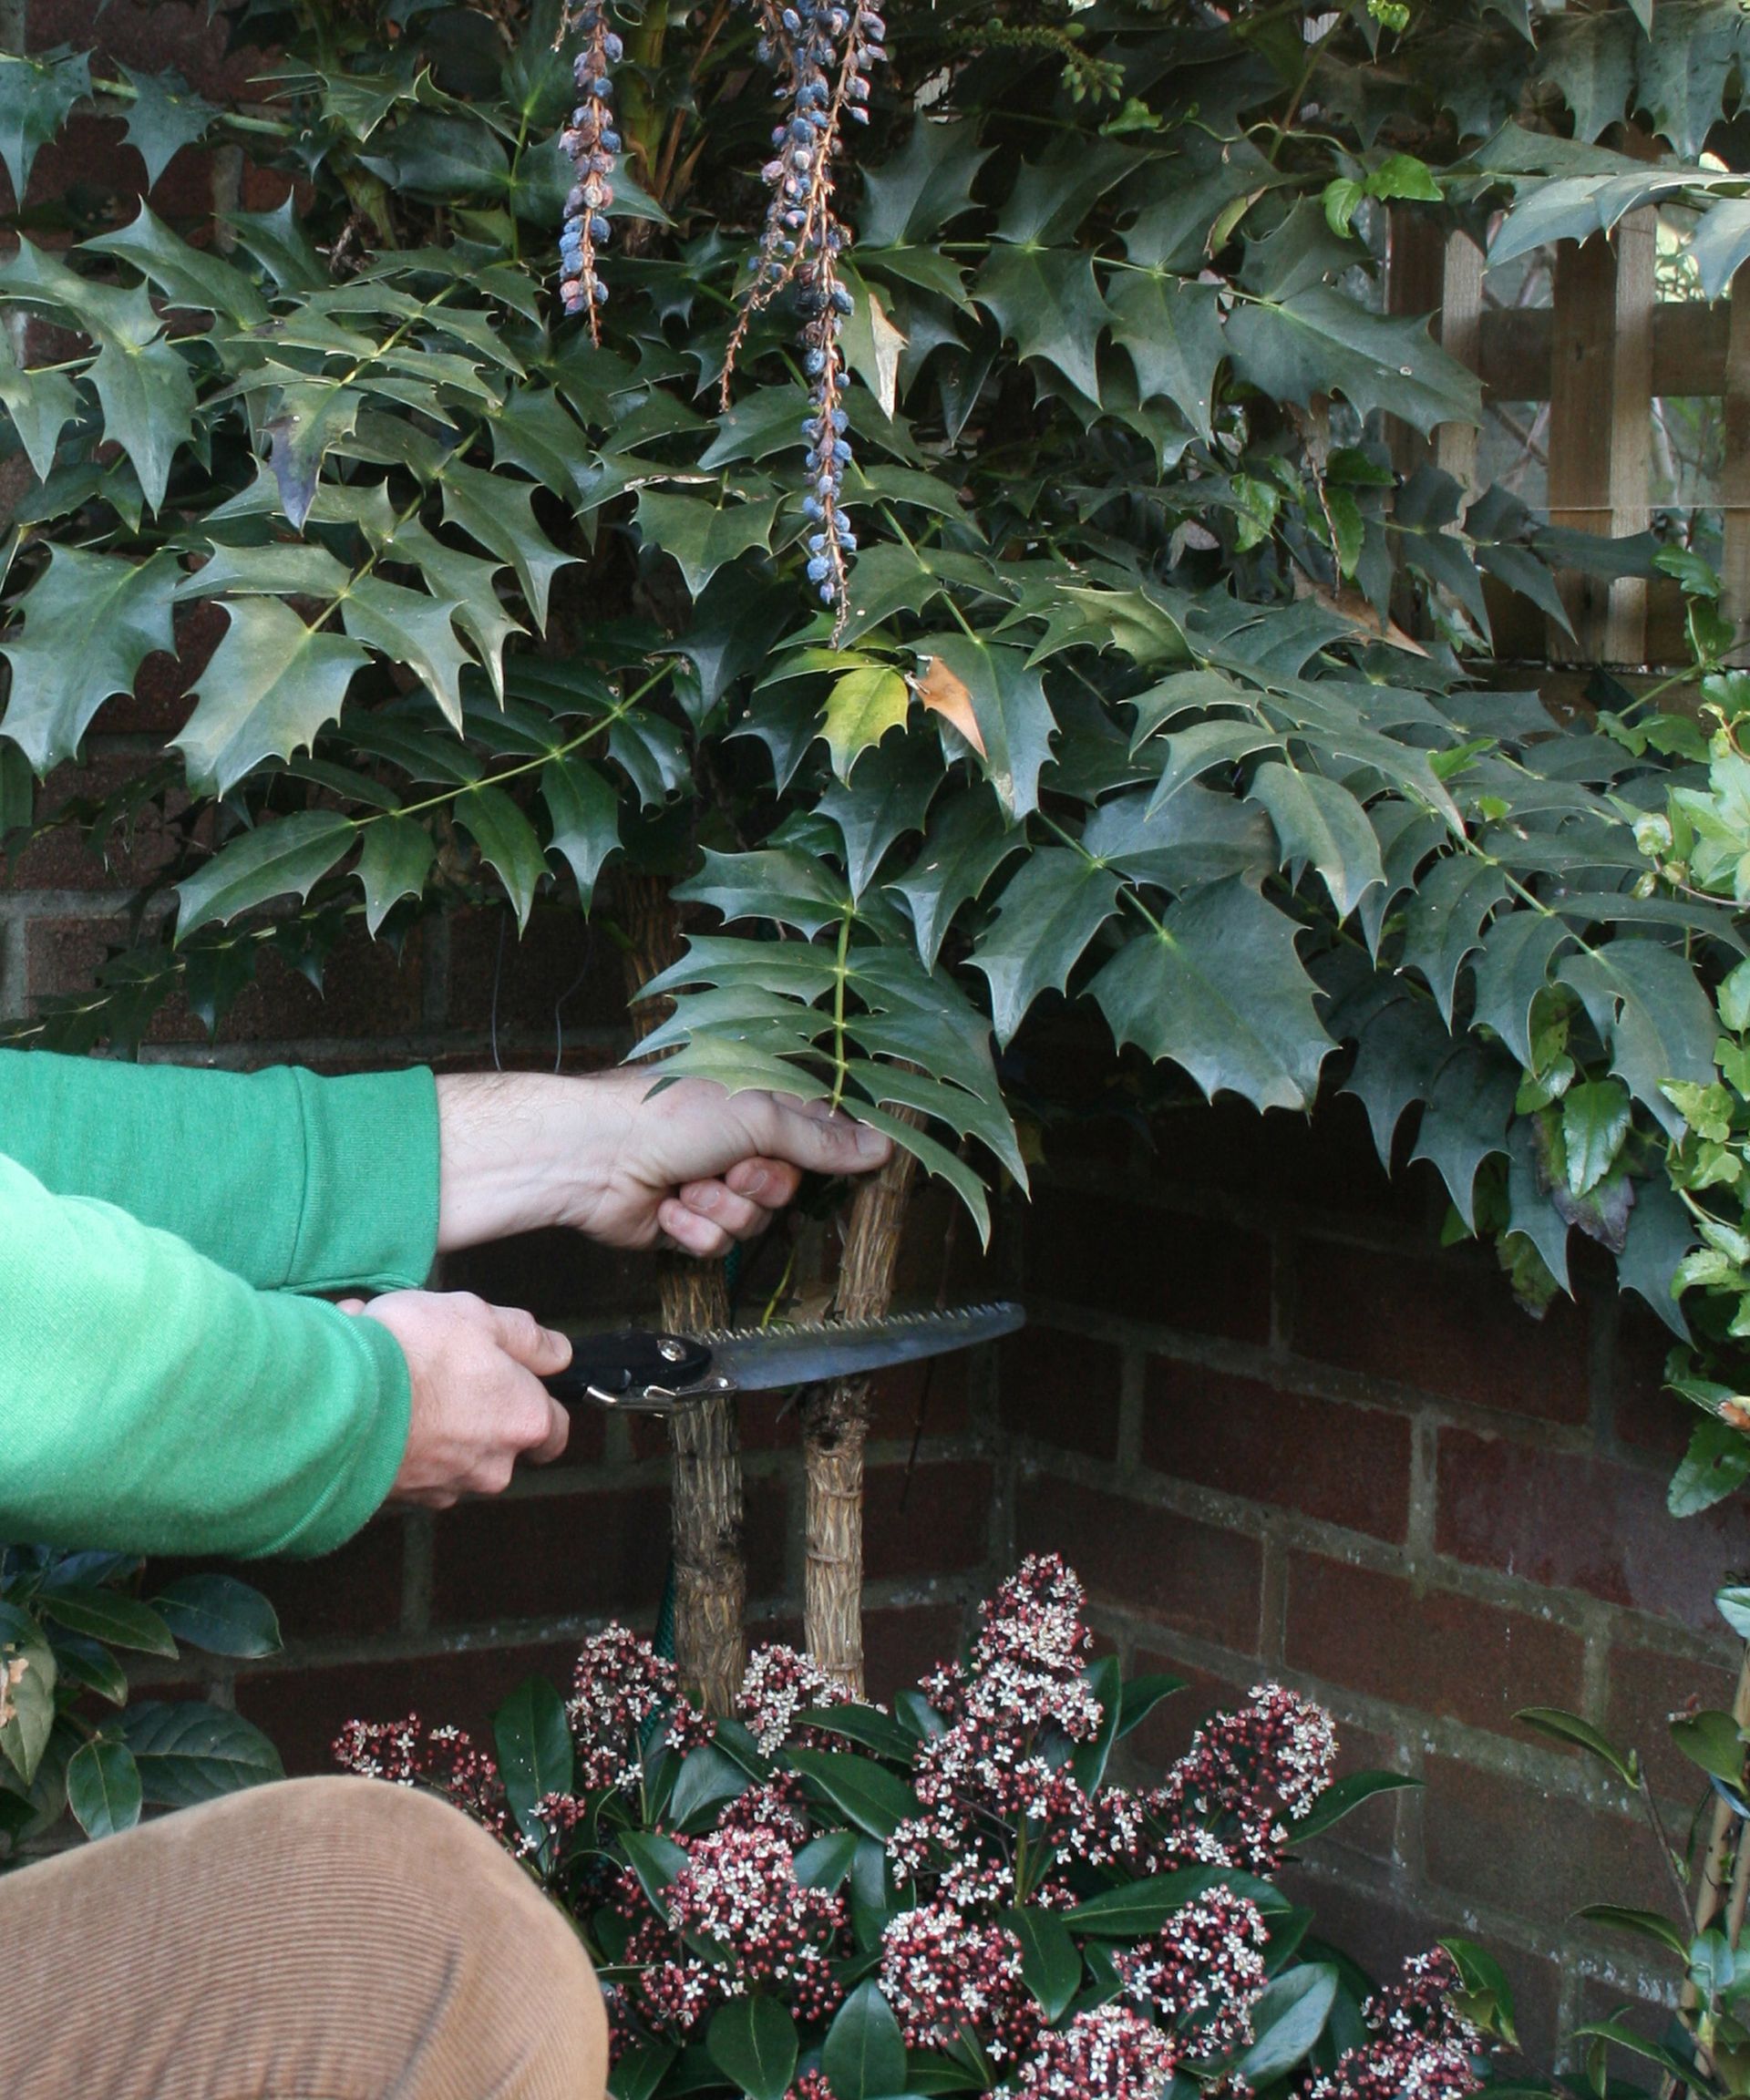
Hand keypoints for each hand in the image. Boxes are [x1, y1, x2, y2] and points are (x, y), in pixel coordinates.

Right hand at [341, 1290, 571, 1506]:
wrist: (334, 1402)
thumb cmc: (412, 1351)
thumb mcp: (478, 1316)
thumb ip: (526, 1337)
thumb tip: (558, 1353)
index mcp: (524, 1421)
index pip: (553, 1430)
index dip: (537, 1403)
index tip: (515, 1384)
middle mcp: (491, 1467)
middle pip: (495, 1442)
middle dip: (471, 1409)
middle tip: (437, 1366)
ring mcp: (442, 1488)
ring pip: (445, 1450)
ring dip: (424, 1416)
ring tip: (387, 1371)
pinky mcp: (398, 1499)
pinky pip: (403, 1460)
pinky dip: (390, 1433)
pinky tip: (364, 1395)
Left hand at [434, 1070, 891, 1258]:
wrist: (593, 1157)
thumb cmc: (665, 1115)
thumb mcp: (756, 1116)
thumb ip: (820, 1139)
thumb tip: (881, 1147)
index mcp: (758, 1106)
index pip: (819, 1137)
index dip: (830, 1157)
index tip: (848, 1166)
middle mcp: (738, 1145)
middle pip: (790, 1188)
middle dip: (761, 1186)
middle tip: (731, 1169)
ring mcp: (712, 1184)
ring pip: (755, 1222)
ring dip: (722, 1209)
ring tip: (688, 1186)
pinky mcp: (687, 1223)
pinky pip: (718, 1245)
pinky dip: (694, 1229)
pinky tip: (667, 1208)